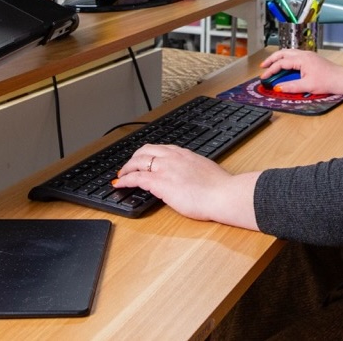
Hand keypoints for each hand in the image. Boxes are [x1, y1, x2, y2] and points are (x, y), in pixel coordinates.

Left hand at [113, 144, 259, 227]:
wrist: (222, 194)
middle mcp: (172, 157)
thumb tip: (190, 176)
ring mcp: (165, 168)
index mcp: (184, 154)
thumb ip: (193, 170)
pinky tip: (120, 184)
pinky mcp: (159, 182)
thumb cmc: (220, 187)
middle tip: (129, 167)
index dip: (149, 154)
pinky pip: (136, 177)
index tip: (145, 159)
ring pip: (137, 161)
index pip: (160, 148)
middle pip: (145, 151)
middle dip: (134, 158)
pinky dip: (125, 179)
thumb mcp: (205, 171)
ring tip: (121, 175)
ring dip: (126, 168)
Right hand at [259, 49, 342, 96]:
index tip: (264, 77)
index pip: (281, 63)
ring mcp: (308, 55)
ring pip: (289, 52)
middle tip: (264, 67)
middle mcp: (304, 54)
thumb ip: (291, 86)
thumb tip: (278, 88)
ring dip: (279, 58)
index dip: (271, 70)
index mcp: (302, 59)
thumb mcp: (308, 86)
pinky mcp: (311, 58)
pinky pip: (295, 55)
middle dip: (271, 59)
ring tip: (272, 65)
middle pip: (283, 53)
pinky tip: (285, 66)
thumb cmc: (329, 81)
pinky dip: (286, 59)